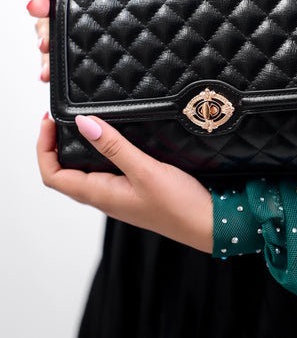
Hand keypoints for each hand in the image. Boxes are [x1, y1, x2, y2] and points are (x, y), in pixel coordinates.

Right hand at [27, 0, 122, 81]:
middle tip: (41, 15)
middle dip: (40, 13)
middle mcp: (57, 0)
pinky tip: (46, 75)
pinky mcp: (63, 42)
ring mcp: (58, 22)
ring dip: (44, 42)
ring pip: (44, 32)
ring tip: (46, 51)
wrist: (118, 3)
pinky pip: (53, 53)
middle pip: (42, 6)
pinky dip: (48, 64)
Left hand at [37, 114, 213, 252]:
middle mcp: (104, 196)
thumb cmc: (178, 205)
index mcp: (100, 195)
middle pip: (64, 173)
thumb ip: (114, 147)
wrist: (208, 223)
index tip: (50, 120)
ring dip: (78, 147)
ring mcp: (119, 194)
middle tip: (62, 117)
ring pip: (85, 171)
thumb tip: (83, 124)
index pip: (53, 175)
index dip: (44, 147)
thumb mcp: (144, 171)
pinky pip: (106, 170)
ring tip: (85, 122)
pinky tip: (115, 137)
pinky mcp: (134, 189)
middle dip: (56, 144)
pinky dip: (101, 152)